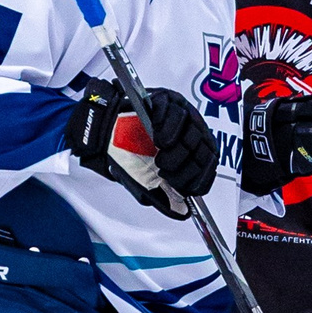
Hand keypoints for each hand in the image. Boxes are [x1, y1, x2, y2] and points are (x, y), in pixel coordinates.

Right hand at [69, 80, 216, 217]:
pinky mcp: (165, 99)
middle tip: (165, 172)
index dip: (200, 177)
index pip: (209, 162)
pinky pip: (174, 111)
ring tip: (159, 156)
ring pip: (191, 128)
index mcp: (192, 149)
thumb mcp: (147, 182)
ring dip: (176, 148)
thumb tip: (182, 213)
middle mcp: (190, 129)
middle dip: (185, 165)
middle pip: (203, 147)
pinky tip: (157, 137)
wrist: (102, 137)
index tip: (186, 187)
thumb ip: (165, 197)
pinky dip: (167, 126)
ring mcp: (180, 112)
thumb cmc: (126, 156)